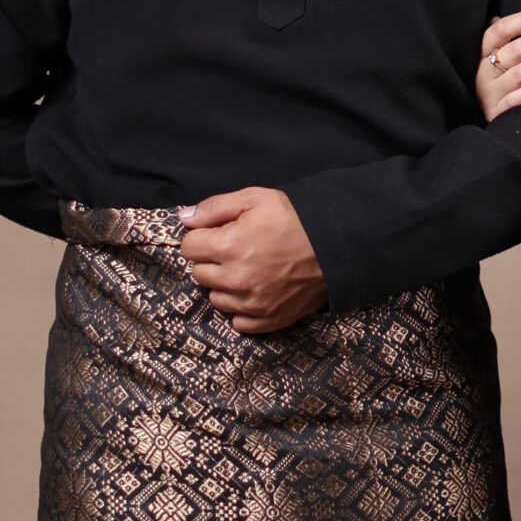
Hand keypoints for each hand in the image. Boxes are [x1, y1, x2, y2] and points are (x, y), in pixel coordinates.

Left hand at [177, 188, 328, 333]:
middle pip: (199, 273)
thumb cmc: (295, 218)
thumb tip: (184, 218)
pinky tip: (255, 290)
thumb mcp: (255, 199)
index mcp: (229, 246)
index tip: (218, 235)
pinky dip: (241, 308)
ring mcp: (251, 303)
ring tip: (248, 269)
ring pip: (215, 298)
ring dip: (225, 285)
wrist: (336, 245)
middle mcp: (236, 279)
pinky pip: (236, 321)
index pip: (188, 248)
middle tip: (236, 250)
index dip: (202, 238)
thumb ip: (214, 207)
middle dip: (212, 260)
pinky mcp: (267, 320)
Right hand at [477, 7, 520, 120]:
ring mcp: (490, 93)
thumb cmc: (497, 79)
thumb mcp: (494, 57)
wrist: (484, 123)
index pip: (502, 29)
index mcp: (482, 52)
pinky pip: (518, 100)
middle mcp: (484, 71)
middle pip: (517, 50)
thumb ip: (504, 39)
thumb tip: (508, 16)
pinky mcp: (498, 113)